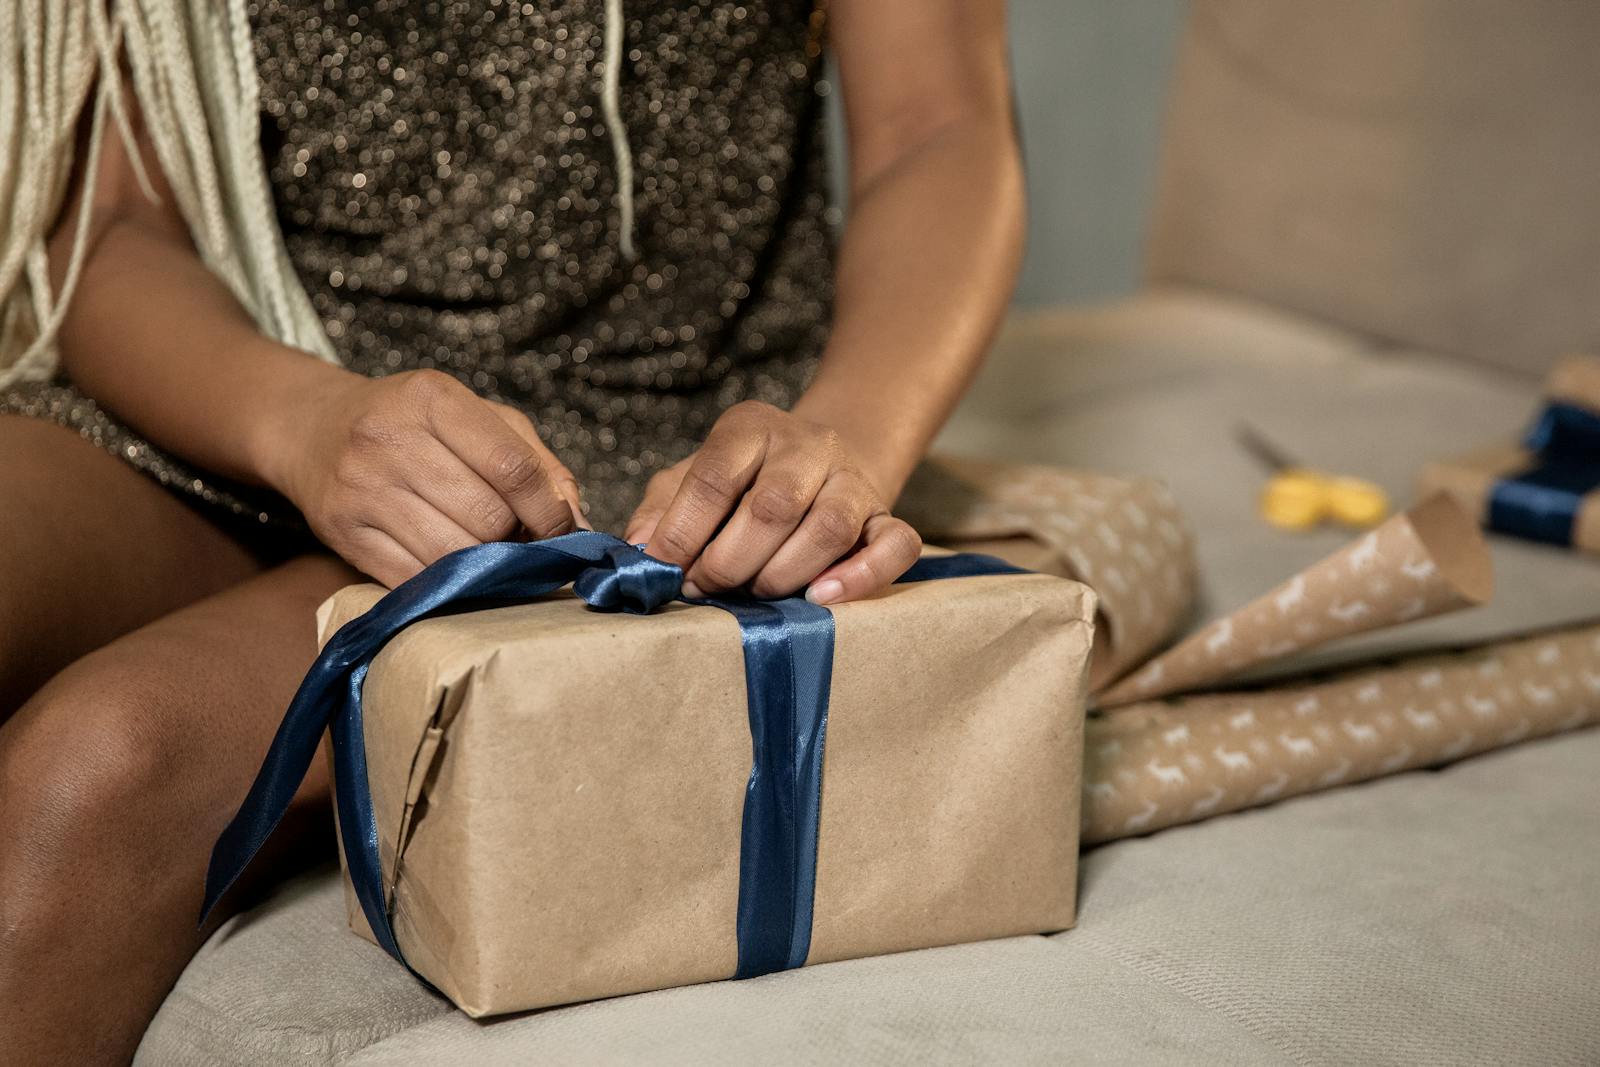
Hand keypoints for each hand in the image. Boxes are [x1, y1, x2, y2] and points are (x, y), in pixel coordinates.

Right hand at [267, 368, 584, 586]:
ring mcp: (361, 489)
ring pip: (453, 553)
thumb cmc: (412, 423)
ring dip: (484, 563)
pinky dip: (446, 582)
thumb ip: (536, 461)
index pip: (513, 468)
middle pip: (487, 517)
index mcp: (432, 398)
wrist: (312, 430)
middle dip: (515, 536)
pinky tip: (453, 566)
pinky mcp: (343, 533)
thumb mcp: (476, 416)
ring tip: (487, 550)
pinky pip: (415, 578)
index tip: (562, 528)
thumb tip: (578, 522)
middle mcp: (389, 439)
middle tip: (517, 537)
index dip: (550, 509)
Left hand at [624, 401, 921, 603]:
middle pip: (773, 506)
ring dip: (783, 574)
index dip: (684, 531)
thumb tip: (640, 551)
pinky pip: (894, 545)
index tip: (665, 570)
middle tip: (706, 589)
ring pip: (829, 528)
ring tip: (756, 594)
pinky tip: (822, 597)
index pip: (715, 476)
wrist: (822, 459)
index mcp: (750, 427)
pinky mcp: (887, 515)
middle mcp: (808, 445)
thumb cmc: (744, 480)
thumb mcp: (692, 476)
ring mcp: (852, 480)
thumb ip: (662, 509)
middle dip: (730, 561)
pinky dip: (861, 576)